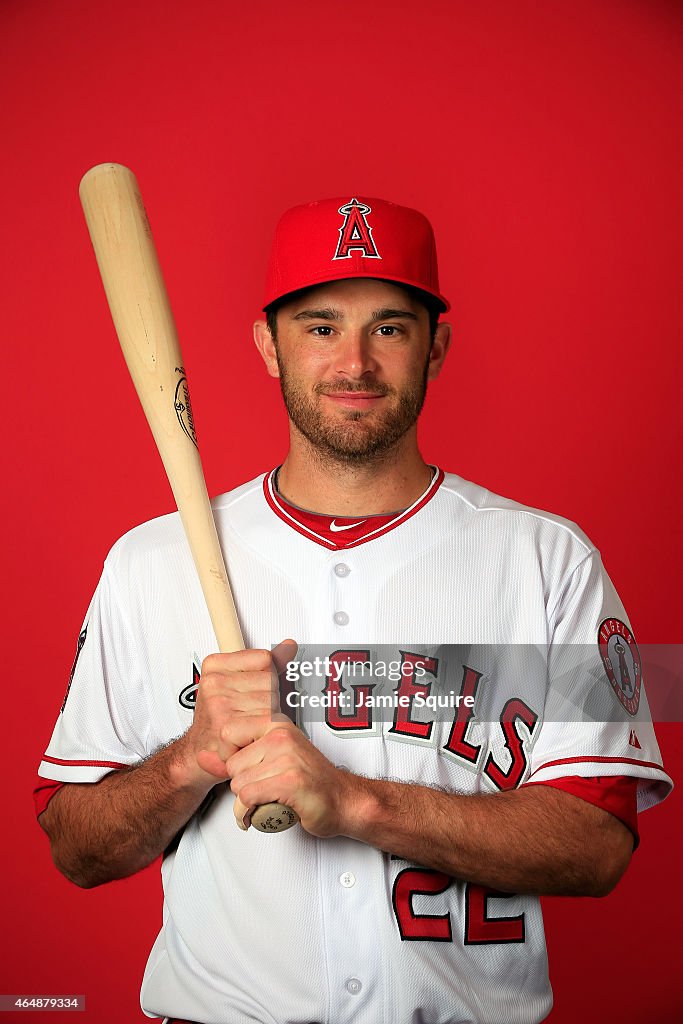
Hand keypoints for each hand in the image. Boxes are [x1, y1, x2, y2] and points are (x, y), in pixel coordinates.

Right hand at [178, 639, 297, 789]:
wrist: (196, 753)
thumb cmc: (218, 720)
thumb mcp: (238, 683)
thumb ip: (266, 665)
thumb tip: (289, 645)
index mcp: (215, 665)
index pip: (265, 659)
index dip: (266, 678)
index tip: (251, 690)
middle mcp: (215, 682)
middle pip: (271, 682)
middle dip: (268, 700)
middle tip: (249, 713)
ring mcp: (219, 703)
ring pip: (272, 703)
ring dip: (268, 718)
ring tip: (249, 725)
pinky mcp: (227, 727)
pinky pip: (267, 722)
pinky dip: (264, 732)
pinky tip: (250, 736)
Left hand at [226, 720, 356, 836]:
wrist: (343, 800)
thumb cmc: (308, 780)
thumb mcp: (270, 759)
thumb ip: (234, 756)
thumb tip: (201, 756)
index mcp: (276, 722)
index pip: (228, 733)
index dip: (232, 759)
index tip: (250, 770)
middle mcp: (281, 734)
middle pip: (232, 764)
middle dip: (241, 784)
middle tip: (263, 789)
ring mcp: (287, 756)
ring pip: (238, 784)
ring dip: (246, 803)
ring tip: (266, 802)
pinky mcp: (290, 781)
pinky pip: (249, 798)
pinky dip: (249, 814)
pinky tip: (261, 815)